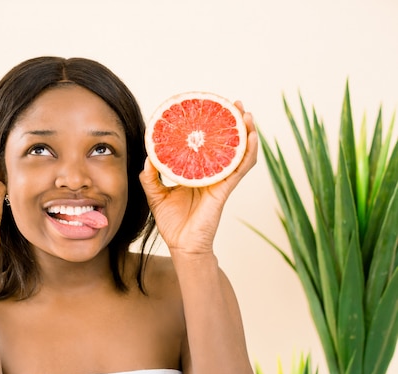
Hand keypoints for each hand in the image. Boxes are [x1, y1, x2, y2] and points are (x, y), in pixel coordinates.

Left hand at [139, 102, 257, 254]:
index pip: (207, 146)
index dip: (212, 129)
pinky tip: (251, 138)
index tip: (211, 109)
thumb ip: (150, 177)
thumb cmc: (172, 223)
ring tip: (246, 114)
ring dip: (246, 132)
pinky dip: (247, 153)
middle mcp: (212, 174)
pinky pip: (240, 168)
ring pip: (239, 152)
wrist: (182, 245)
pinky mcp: (224, 189)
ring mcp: (220, 181)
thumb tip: (148, 157)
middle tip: (234, 104)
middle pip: (227, 145)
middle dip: (233, 123)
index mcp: (197, 173)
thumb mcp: (156, 194)